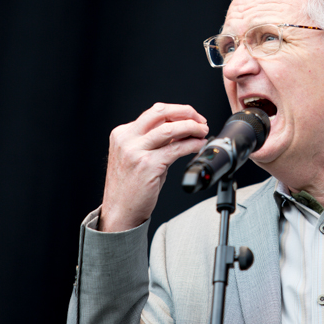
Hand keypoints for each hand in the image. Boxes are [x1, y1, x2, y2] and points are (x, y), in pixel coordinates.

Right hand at [98, 103, 208, 231]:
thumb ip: (156, 141)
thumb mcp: (138, 156)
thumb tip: (182, 130)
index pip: (155, 112)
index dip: (178, 112)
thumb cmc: (130, 187)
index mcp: (123, 133)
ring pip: (170, 128)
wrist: (120, 212)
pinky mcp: (147, 165)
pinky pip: (175, 149)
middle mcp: (127, 139)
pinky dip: (191, 145)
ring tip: (203, 131)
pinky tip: (199, 145)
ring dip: (192, 127)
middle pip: (161, 112)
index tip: (192, 117)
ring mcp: (136, 151)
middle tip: (200, 120)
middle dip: (186, 112)